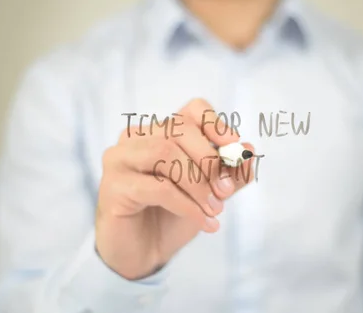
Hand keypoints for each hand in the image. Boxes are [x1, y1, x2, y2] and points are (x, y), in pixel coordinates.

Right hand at [95, 98, 255, 279]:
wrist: (143, 253)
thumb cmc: (172, 216)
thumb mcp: (210, 193)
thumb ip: (229, 173)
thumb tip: (248, 150)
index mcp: (160, 131)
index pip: (191, 110)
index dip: (216, 124)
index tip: (234, 148)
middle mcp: (135, 138)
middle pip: (178, 130)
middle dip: (209, 161)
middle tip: (226, 192)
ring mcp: (119, 159)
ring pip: (165, 153)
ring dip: (197, 184)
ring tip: (214, 210)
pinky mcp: (113, 186)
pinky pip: (157, 187)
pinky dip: (186, 205)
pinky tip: (202, 222)